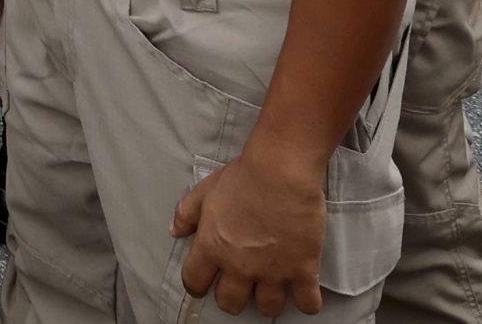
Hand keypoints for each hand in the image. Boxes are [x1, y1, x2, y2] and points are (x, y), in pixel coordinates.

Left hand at [173, 145, 327, 316]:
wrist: (280, 173)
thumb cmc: (242, 178)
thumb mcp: (204, 191)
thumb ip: (186, 213)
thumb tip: (175, 231)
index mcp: (212, 247)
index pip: (194, 281)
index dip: (196, 286)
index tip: (202, 286)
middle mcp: (239, 266)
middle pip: (231, 303)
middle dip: (231, 301)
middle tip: (238, 291)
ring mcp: (272, 271)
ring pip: (268, 308)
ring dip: (267, 302)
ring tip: (270, 290)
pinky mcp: (302, 270)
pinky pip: (307, 303)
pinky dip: (307, 303)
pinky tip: (304, 293)